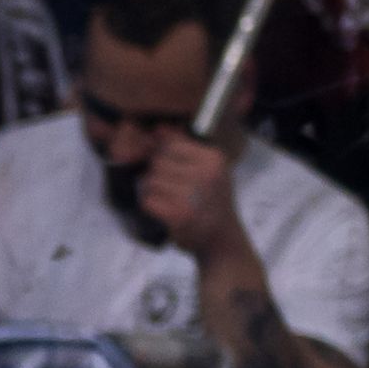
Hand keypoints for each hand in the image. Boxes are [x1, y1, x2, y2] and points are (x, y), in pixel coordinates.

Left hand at [132, 125, 247, 263]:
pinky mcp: (179, 214)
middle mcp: (205, 173)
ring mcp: (192, 194)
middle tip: (171, 190)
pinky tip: (163, 211)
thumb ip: (183, 147)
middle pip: (157, 162)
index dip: (160, 156)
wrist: (221, 239)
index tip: (169, 170)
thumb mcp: (208, 169)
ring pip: (149, 181)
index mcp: (213, 158)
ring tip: (168, 201)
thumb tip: (159, 128)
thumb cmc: (211, 202)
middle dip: (156, 175)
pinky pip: (147, 201)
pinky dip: (150, 206)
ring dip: (152, 192)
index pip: (169, 145)